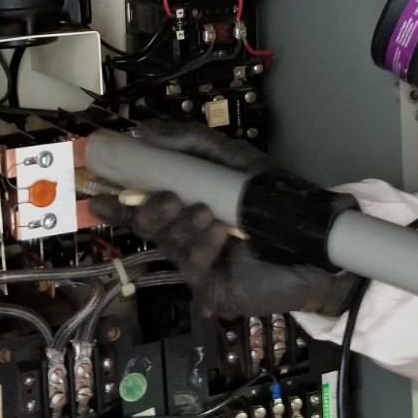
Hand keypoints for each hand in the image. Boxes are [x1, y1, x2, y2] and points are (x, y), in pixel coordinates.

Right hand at [88, 121, 354, 319]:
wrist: (322, 244)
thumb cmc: (279, 201)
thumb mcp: (237, 162)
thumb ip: (193, 144)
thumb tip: (143, 129)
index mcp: (188, 209)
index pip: (142, 207)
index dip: (116, 204)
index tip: (95, 195)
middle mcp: (188, 237)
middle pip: (148, 228)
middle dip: (148, 212)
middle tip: (168, 199)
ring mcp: (199, 266)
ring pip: (169, 245)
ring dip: (182, 226)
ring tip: (207, 214)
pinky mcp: (214, 289)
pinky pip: (194, 267)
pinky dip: (203, 245)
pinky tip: (219, 233)